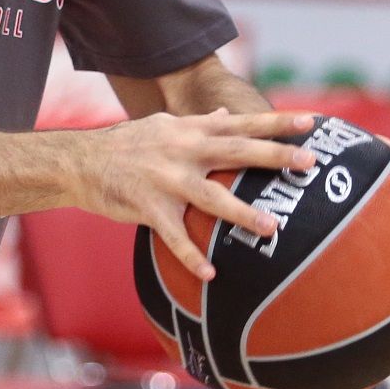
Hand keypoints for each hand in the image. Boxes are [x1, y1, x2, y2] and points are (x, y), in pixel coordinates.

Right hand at [70, 108, 318, 280]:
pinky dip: (191, 256)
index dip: (275, 122)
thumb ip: (199, 123)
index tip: (309, 122)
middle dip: (274, 156)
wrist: (80, 161)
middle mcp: (182, 150)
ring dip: (242, 213)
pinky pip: (173, 235)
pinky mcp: (147, 206)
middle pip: (235, 151)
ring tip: (272, 228)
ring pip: (210, 196)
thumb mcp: (164, 125)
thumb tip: (228, 114)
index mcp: (190, 130)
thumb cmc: (127, 143)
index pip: (240, 123)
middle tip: (310, 162)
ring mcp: (165, 179)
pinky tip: (210, 275)